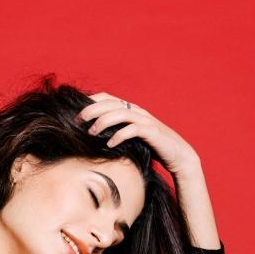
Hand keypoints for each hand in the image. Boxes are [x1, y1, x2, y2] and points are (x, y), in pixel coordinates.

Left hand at [77, 90, 201, 177]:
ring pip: (120, 113)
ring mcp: (146, 120)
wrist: (179, 156)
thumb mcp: (131, 139)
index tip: (75, 114)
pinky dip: (120, 135)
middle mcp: (138, 111)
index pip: (107, 97)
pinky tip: (110, 144)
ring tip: (91, 133)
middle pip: (110, 103)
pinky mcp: (152, 132)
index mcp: (131, 109)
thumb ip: (116, 133)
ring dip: (103, 122)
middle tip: (77, 121)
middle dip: (91, 110)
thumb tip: (93, 138)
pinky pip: (133, 129)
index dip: (90, 101)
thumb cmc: (153, 149)